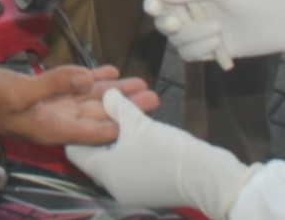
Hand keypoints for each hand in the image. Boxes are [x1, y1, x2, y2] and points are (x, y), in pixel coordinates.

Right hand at [0, 65, 159, 147]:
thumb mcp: (18, 92)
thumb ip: (52, 85)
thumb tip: (86, 78)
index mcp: (53, 128)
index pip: (96, 131)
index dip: (121, 124)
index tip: (145, 115)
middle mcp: (57, 119)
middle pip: (100, 115)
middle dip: (127, 106)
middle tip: (154, 96)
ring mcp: (51, 106)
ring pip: (91, 99)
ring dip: (115, 91)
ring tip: (140, 83)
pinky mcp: (44, 92)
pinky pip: (74, 87)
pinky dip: (92, 79)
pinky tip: (108, 72)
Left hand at [65, 90, 256, 216]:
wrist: (207, 176)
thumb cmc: (165, 150)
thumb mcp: (138, 123)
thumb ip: (117, 106)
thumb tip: (107, 94)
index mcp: (104, 173)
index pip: (76, 151)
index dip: (78, 129)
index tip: (82, 109)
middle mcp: (114, 186)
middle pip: (97, 154)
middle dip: (103, 129)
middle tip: (106, 106)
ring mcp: (133, 191)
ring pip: (117, 158)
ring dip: (121, 136)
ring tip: (126, 112)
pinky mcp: (150, 190)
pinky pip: (133, 166)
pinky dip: (134, 149)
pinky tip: (141, 129)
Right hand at [145, 0, 284, 62]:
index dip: (153, 3)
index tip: (153, 8)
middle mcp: (194, 13)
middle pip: (164, 22)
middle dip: (169, 24)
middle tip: (179, 23)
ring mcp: (202, 33)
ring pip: (177, 41)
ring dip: (192, 37)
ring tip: (218, 31)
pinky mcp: (212, 51)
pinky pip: (191, 55)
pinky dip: (200, 50)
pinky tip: (219, 43)